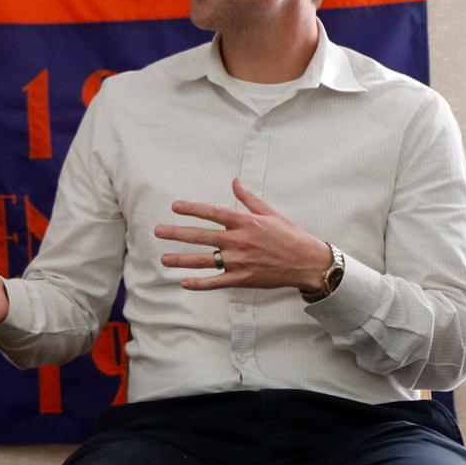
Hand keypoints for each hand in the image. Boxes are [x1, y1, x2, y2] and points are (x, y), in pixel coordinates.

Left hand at [154, 178, 330, 292]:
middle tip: (158, 231)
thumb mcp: (270, 213)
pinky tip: (184, 282)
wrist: (308, 262)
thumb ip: (249, 199)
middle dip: (177, 233)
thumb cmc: (289, 235)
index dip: (193, 209)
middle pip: (202, 236)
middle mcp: (240, 241)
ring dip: (182, 260)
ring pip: (205, 261)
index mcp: (246, 223)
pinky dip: (200, 284)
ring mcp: (240, 261)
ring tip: (164, 258)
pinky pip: (217, 282)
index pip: (213, 213)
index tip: (174, 206)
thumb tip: (235, 181)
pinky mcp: (243, 279)